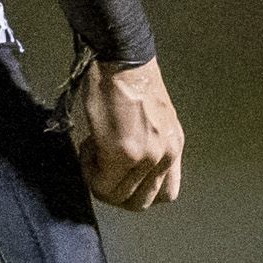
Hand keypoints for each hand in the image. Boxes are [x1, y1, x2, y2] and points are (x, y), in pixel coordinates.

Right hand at [69, 57, 183, 210]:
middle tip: (101, 171)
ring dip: (99, 182)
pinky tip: (88, 147)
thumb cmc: (131, 81)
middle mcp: (166, 155)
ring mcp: (146, 157)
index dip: (138, 191)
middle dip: (116, 193)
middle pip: (142, 202)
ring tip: (93, 154)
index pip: (165, 193)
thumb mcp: (154, 120)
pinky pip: (101, 184)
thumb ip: (150, 146)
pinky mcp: (123, 154)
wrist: (122, 60)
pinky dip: (89, 172)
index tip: (121, 176)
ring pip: (119, 197)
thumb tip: (128, 169)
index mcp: (174, 146)